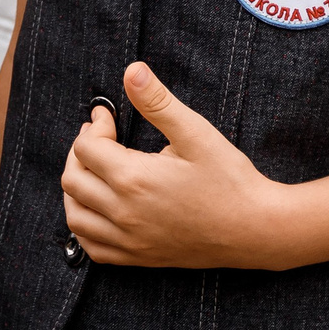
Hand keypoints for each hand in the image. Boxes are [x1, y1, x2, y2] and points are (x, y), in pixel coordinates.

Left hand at [63, 62, 287, 270]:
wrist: (256, 229)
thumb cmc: (230, 179)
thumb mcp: (196, 133)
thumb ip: (158, 102)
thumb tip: (131, 71)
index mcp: (133, 179)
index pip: (86, 147)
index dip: (93, 126)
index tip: (108, 117)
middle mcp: (124, 213)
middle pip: (72, 179)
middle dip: (80, 153)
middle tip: (99, 139)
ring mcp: (129, 240)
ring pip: (75, 216)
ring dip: (76, 189)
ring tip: (93, 171)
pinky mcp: (138, 258)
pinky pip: (93, 248)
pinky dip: (86, 227)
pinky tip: (99, 210)